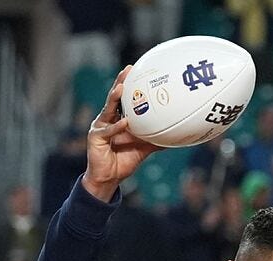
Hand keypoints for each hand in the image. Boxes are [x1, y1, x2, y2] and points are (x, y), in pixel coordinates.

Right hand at [81, 66, 164, 201]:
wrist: (109, 178)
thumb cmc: (124, 160)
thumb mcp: (143, 148)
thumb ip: (156, 140)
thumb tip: (176, 137)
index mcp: (118, 118)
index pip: (123, 98)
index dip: (129, 84)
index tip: (136, 70)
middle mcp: (107, 119)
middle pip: (114, 98)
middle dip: (120, 82)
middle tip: (128, 70)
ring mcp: (100, 127)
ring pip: (108, 109)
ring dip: (114, 98)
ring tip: (122, 88)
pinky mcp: (96, 138)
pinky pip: (109, 131)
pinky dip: (117, 127)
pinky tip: (125, 122)